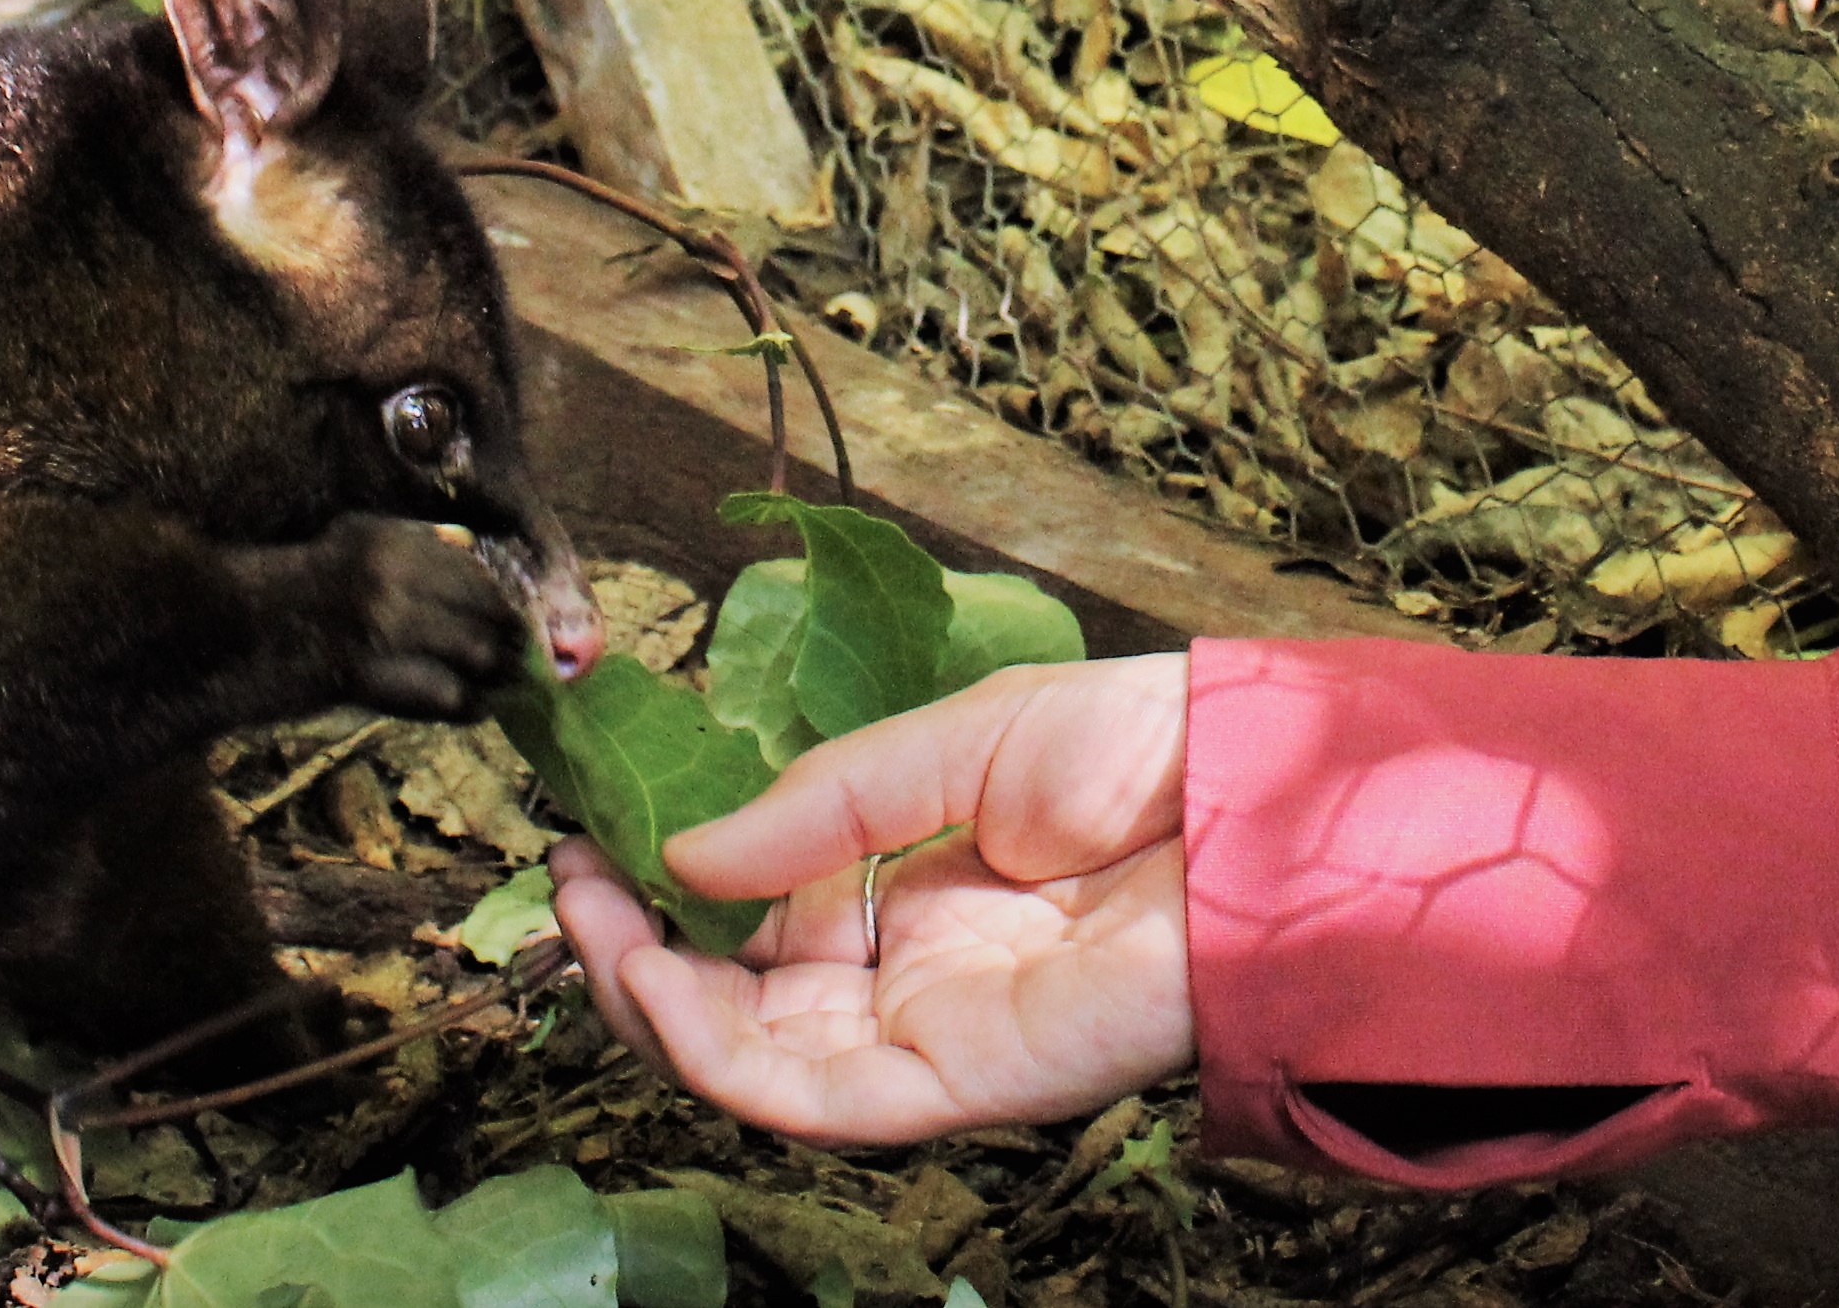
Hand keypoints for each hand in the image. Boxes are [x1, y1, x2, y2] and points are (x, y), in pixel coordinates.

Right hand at [550, 651, 1193, 1142]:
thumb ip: (825, 804)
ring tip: (592, 931)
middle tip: (571, 886)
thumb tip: (694, 852)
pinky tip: (662, 986)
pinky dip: (726, 1059)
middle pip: (749, 1013)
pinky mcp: (970, 1080)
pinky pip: (823, 1100)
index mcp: (924, 901)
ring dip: (660, 1011)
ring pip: (766, 1069)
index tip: (594, 846)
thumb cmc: (1152, 752)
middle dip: (642, 961)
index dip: (675, 903)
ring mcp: (944, 1037)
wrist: (1266, 794)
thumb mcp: (958, 737)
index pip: (768, 934)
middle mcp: (923, 981)